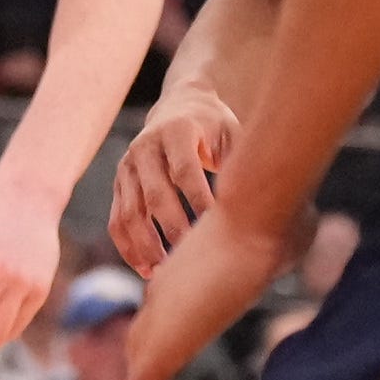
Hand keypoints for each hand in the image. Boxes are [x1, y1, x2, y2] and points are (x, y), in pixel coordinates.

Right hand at [108, 82, 237, 276]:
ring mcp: (127, 166)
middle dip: (175, 230)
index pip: (185, 170)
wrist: (179, 107)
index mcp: (176, 131)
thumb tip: (262, 200)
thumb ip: (242, 161)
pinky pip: (117, 221)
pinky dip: (129, 247)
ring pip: (130, 213)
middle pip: (156, 195)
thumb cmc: (215, 127)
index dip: (200, 201)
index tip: (218, 229)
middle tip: (195, 259)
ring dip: (148, 246)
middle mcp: (145, 147)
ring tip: (166, 272)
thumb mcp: (232, 132)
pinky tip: (147, 269)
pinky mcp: (119, 184)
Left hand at [124, 199, 289, 379]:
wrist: (255, 215)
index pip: (164, 345)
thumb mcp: (284, 242)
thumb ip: (287, 250)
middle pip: (147, 376)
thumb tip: (318, 230)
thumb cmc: (278, 220)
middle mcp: (158, 308)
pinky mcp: (154, 350)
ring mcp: (152, 329)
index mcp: (181, 287)